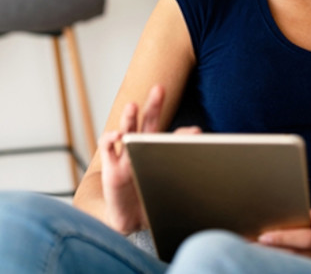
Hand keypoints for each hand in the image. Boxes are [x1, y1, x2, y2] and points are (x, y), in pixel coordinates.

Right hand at [99, 85, 200, 233]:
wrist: (132, 223)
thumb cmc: (153, 200)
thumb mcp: (171, 184)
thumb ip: (186, 169)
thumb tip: (203, 156)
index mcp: (158, 152)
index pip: (170, 136)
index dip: (182, 133)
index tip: (196, 133)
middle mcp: (142, 149)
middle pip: (148, 122)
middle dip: (153, 105)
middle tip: (159, 89)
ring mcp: (125, 157)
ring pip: (127, 130)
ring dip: (129, 117)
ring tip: (132, 106)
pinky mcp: (111, 168)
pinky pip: (107, 147)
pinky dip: (110, 138)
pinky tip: (118, 135)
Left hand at [257, 209, 310, 266]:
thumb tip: (307, 215)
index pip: (307, 239)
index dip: (285, 238)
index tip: (263, 237)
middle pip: (301, 257)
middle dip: (276, 252)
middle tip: (254, 248)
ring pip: (300, 268)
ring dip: (277, 263)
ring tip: (257, 257)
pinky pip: (300, 271)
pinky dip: (284, 268)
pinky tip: (270, 265)